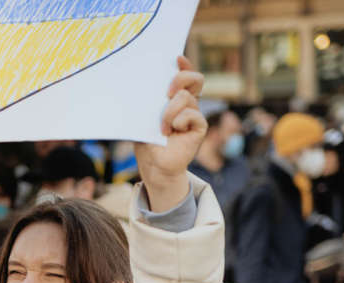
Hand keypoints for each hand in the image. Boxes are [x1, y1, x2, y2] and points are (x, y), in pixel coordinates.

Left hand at [135, 56, 206, 212]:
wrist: (153, 164)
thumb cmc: (146, 139)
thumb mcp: (144, 115)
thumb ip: (149, 99)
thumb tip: (144, 81)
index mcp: (174, 97)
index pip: (185, 73)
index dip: (184, 64)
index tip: (175, 58)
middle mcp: (187, 103)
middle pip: (195, 78)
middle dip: (181, 78)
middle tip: (167, 92)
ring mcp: (194, 114)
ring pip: (187, 97)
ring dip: (170, 111)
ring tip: (162, 127)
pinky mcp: (199, 127)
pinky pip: (192, 114)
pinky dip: (179, 122)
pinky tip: (171, 132)